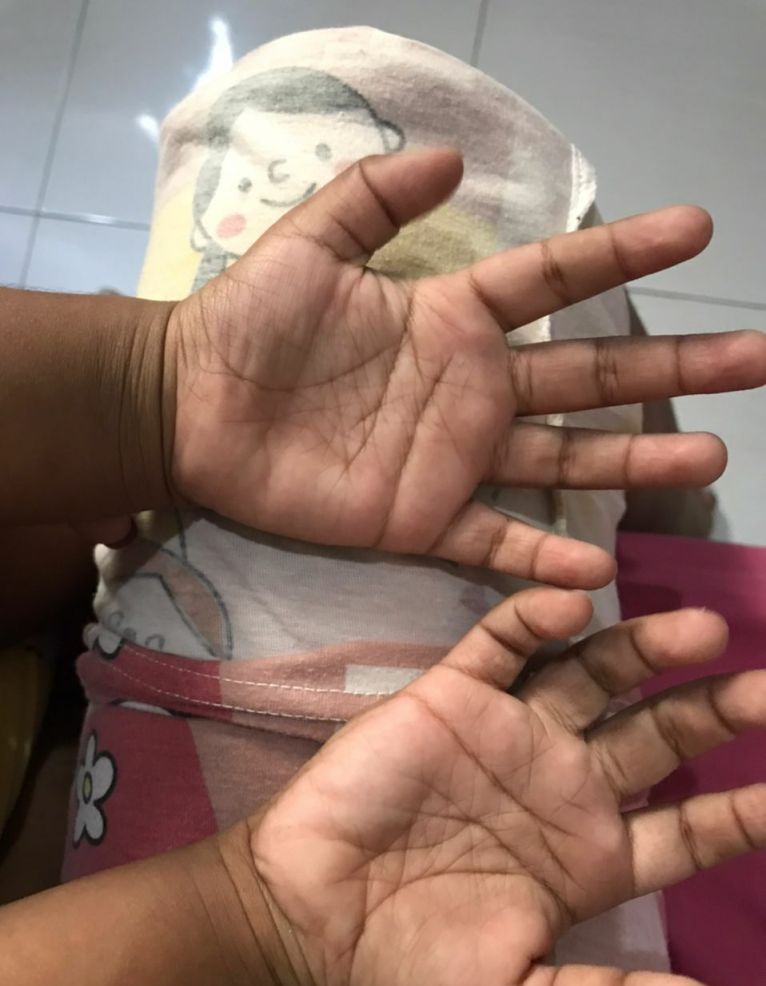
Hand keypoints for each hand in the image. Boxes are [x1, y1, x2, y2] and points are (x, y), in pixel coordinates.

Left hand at [167, 147, 765, 587]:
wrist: (190, 409)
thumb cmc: (246, 323)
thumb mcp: (309, 243)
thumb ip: (374, 196)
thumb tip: (452, 156)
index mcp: (452, 318)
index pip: (555, 280)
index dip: (623, 254)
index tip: (698, 232)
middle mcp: (471, 389)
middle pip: (589, 377)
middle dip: (673, 369)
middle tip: (753, 362)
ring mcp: (452, 460)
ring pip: (563, 461)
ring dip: (634, 462)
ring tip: (708, 457)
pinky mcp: (419, 520)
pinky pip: (493, 543)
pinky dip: (541, 558)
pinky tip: (597, 566)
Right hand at [242, 588, 764, 985]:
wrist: (308, 923)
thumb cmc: (414, 968)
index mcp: (593, 854)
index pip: (690, 825)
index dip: (743, 808)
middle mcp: (564, 783)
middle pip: (656, 735)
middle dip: (711, 709)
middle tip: (764, 689)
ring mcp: (511, 732)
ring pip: (592, 675)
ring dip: (643, 649)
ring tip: (699, 630)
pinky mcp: (453, 695)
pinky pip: (503, 645)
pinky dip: (536, 620)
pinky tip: (574, 603)